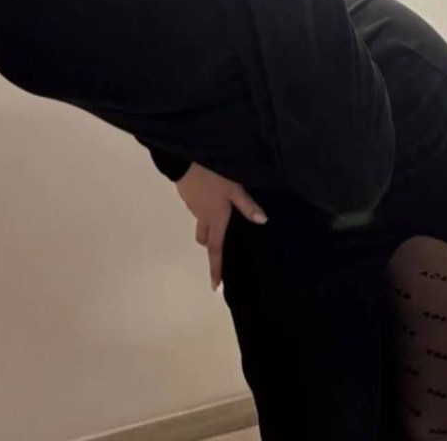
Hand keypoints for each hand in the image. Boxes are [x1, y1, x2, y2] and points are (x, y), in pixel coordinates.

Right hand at [176, 162, 267, 291]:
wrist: (184, 159)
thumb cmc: (212, 176)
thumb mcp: (234, 188)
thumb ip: (247, 205)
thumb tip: (263, 222)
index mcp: (215, 219)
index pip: (216, 250)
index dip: (217, 269)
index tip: (216, 287)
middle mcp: (202, 217)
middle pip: (205, 239)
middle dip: (212, 243)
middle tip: (222, 239)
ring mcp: (193, 206)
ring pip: (200, 222)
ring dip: (208, 224)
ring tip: (220, 211)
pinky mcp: (187, 195)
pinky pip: (197, 208)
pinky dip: (204, 207)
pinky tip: (211, 194)